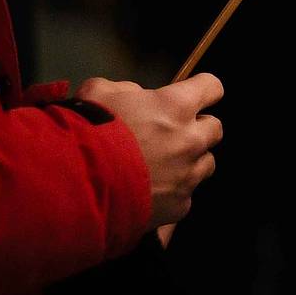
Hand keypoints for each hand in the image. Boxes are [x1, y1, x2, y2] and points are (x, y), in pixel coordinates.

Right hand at [77, 73, 223, 229]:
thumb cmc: (91, 132)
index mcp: (176, 107)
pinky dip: (174, 192)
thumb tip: (137, 98)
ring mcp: (188, 176)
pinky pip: (186, 195)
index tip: (192, 94)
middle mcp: (191, 140)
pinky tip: (152, 192)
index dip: (203, 89)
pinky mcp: (180, 207)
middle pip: (215, 128)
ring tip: (165, 165)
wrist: (80, 185)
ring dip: (191, 160)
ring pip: (207, 163)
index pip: (212, 87)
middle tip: (174, 132)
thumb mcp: (100, 92)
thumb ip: (126, 90)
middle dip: (199, 127)